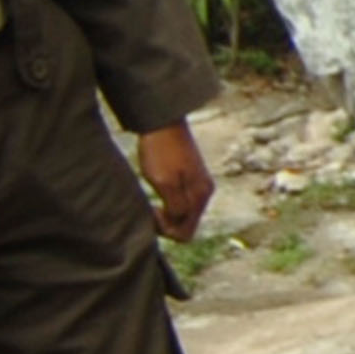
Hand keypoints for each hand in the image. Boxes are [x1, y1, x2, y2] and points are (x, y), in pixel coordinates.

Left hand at [137, 121, 212, 241]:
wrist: (162, 119)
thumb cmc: (161, 150)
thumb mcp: (165, 183)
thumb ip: (176, 209)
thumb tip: (179, 226)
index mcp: (201, 196)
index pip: (186, 234)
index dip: (165, 230)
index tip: (152, 211)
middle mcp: (205, 192)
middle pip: (186, 225)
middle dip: (166, 223)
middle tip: (149, 206)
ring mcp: (199, 183)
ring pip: (183, 213)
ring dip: (166, 212)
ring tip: (150, 196)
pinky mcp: (191, 175)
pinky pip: (182, 201)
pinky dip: (168, 202)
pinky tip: (155, 188)